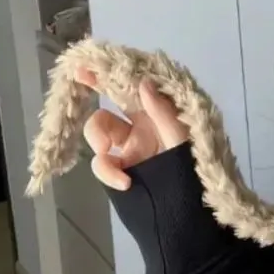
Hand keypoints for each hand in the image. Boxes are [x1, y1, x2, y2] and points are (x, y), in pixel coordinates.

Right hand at [78, 70, 188, 190]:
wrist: (188, 208)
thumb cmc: (192, 167)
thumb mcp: (183, 136)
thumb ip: (162, 112)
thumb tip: (144, 82)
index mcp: (156, 115)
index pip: (131, 90)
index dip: (111, 76)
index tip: (87, 64)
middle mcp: (138, 128)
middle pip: (107, 106)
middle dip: (92, 95)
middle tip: (80, 82)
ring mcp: (126, 150)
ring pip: (97, 133)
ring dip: (97, 138)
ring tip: (108, 150)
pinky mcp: (118, 171)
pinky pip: (101, 165)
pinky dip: (107, 172)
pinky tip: (125, 182)